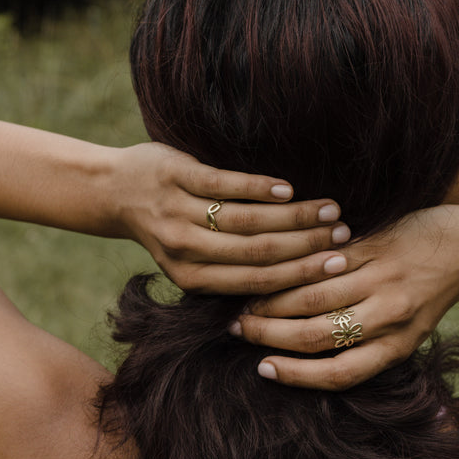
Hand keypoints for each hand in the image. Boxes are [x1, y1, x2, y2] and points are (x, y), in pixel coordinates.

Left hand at [109, 143, 350, 292]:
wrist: (115, 191)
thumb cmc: (168, 227)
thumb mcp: (192, 258)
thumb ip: (231, 269)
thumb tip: (294, 277)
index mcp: (192, 278)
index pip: (257, 282)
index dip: (301, 275)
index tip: (337, 264)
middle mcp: (184, 251)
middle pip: (258, 253)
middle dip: (306, 245)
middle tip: (343, 235)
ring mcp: (178, 212)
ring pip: (247, 220)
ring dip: (294, 216)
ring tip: (328, 210)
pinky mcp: (177, 176)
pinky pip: (227, 184)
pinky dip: (261, 188)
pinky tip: (289, 189)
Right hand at [231, 203, 458, 389]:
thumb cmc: (433, 289)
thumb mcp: (410, 325)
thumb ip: (370, 337)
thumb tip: (310, 347)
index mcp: (398, 345)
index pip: (339, 372)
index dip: (296, 374)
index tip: (264, 367)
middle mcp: (390, 317)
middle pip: (319, 334)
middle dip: (272, 335)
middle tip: (241, 329)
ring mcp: (382, 280)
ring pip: (317, 296)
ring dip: (275, 300)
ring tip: (249, 301)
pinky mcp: (377, 247)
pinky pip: (327, 260)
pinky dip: (297, 266)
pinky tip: (274, 265)